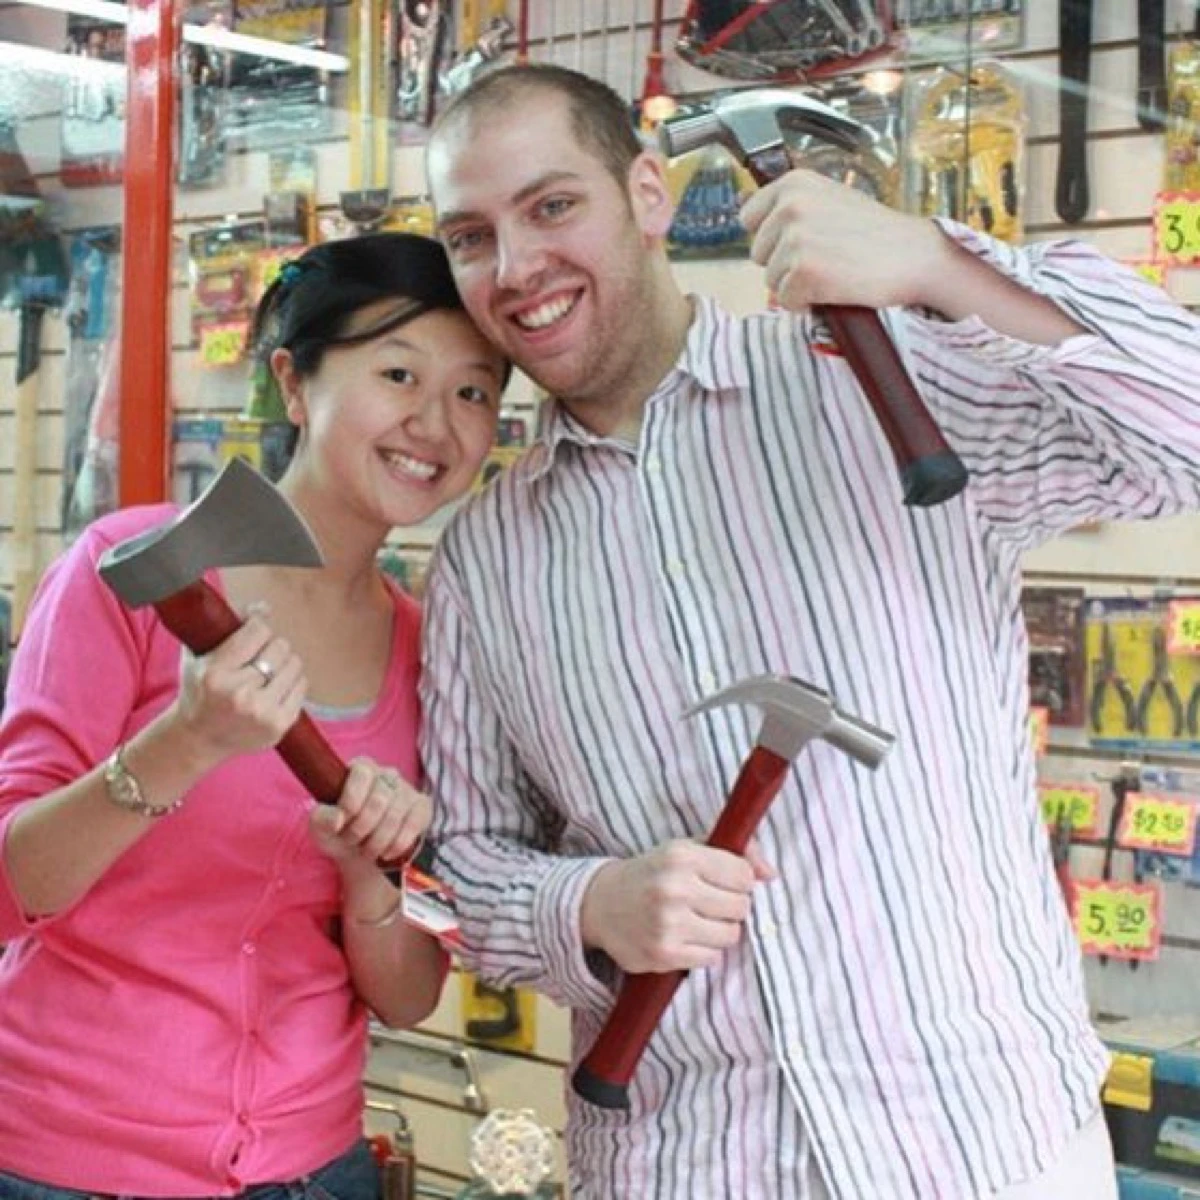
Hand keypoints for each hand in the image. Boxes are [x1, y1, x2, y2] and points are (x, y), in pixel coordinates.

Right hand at [168, 604, 305, 765]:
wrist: (199, 739)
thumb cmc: (199, 691)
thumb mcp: (199, 655)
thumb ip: (225, 625)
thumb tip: (263, 607)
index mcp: (215, 674)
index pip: (258, 631)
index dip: (258, 626)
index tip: (253, 631)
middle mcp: (239, 694)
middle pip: (279, 646)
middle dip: (271, 646)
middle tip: (259, 656)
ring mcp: (261, 712)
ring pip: (294, 664)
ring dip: (284, 664)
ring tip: (267, 672)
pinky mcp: (279, 724)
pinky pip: (302, 686)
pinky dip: (292, 682)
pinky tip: (275, 687)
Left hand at [309, 757, 430, 867]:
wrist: (362, 854)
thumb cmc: (339, 832)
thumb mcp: (321, 827)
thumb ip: (321, 818)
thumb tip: (337, 817)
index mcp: (361, 768)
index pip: (361, 773)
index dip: (351, 801)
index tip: (342, 822)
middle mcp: (386, 774)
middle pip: (378, 800)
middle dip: (361, 829)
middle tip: (352, 840)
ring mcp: (407, 789)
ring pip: (394, 816)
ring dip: (376, 842)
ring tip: (367, 850)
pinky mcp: (422, 807)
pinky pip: (413, 825)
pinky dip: (396, 845)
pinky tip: (386, 852)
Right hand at [580, 839, 774, 973]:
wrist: (600, 904)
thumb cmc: (653, 874)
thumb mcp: (686, 850)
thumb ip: (734, 853)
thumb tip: (772, 874)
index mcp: (682, 856)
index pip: (744, 875)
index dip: (740, 881)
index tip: (724, 882)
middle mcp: (674, 888)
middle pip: (741, 906)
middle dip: (730, 906)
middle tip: (708, 903)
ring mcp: (668, 924)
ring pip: (730, 934)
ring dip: (720, 930)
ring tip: (697, 921)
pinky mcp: (664, 955)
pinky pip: (712, 958)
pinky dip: (704, 950)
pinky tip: (685, 937)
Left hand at [739, 169, 952, 311]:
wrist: (915, 257)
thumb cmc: (876, 235)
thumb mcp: (830, 201)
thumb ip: (793, 207)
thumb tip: (751, 217)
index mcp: (795, 182)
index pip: (749, 217)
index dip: (773, 238)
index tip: (804, 241)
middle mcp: (790, 205)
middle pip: (758, 253)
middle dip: (785, 262)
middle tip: (828, 257)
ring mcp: (795, 238)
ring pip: (771, 280)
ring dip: (798, 284)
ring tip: (834, 271)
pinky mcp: (803, 271)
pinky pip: (786, 300)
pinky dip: (807, 303)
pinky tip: (835, 288)